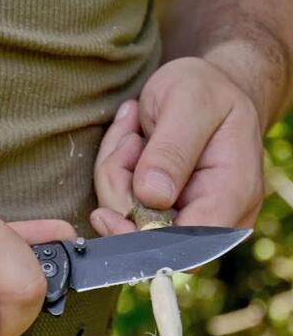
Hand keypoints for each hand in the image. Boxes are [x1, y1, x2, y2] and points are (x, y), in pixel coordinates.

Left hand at [91, 57, 263, 235]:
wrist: (208, 88)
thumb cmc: (206, 90)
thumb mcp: (190, 104)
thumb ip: (172, 150)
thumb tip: (152, 198)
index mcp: (231, 193)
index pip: (187, 247)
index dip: (141, 240)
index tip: (105, 214)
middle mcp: (210, 214)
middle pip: (144, 235)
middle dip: (118, 187)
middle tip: (129, 139)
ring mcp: (182, 214)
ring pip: (123, 217)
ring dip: (113, 171)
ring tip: (133, 133)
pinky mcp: (156, 209)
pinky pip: (117, 202)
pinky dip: (112, 171)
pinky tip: (129, 142)